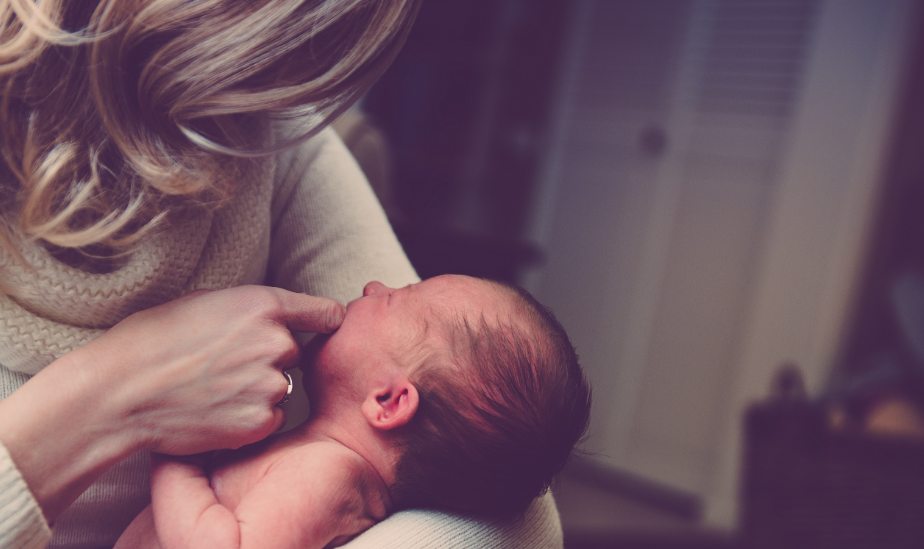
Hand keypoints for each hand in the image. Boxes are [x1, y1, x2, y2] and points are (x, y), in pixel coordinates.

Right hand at [0, 285, 343, 520]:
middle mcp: (276, 342)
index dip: (324, 321)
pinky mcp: (260, 421)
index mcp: (263, 305)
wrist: (121, 392)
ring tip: (214, 389)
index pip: (325, 312)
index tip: (324, 327)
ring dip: (259, 390)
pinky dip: (251, 418)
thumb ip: (251, 308)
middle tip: (225, 365)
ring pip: (281, 387)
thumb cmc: (153, 340)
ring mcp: (270, 384)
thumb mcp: (205, 301)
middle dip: (270, 358)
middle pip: (294, 351)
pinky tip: (216, 411)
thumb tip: (277, 316)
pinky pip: (271, 418)